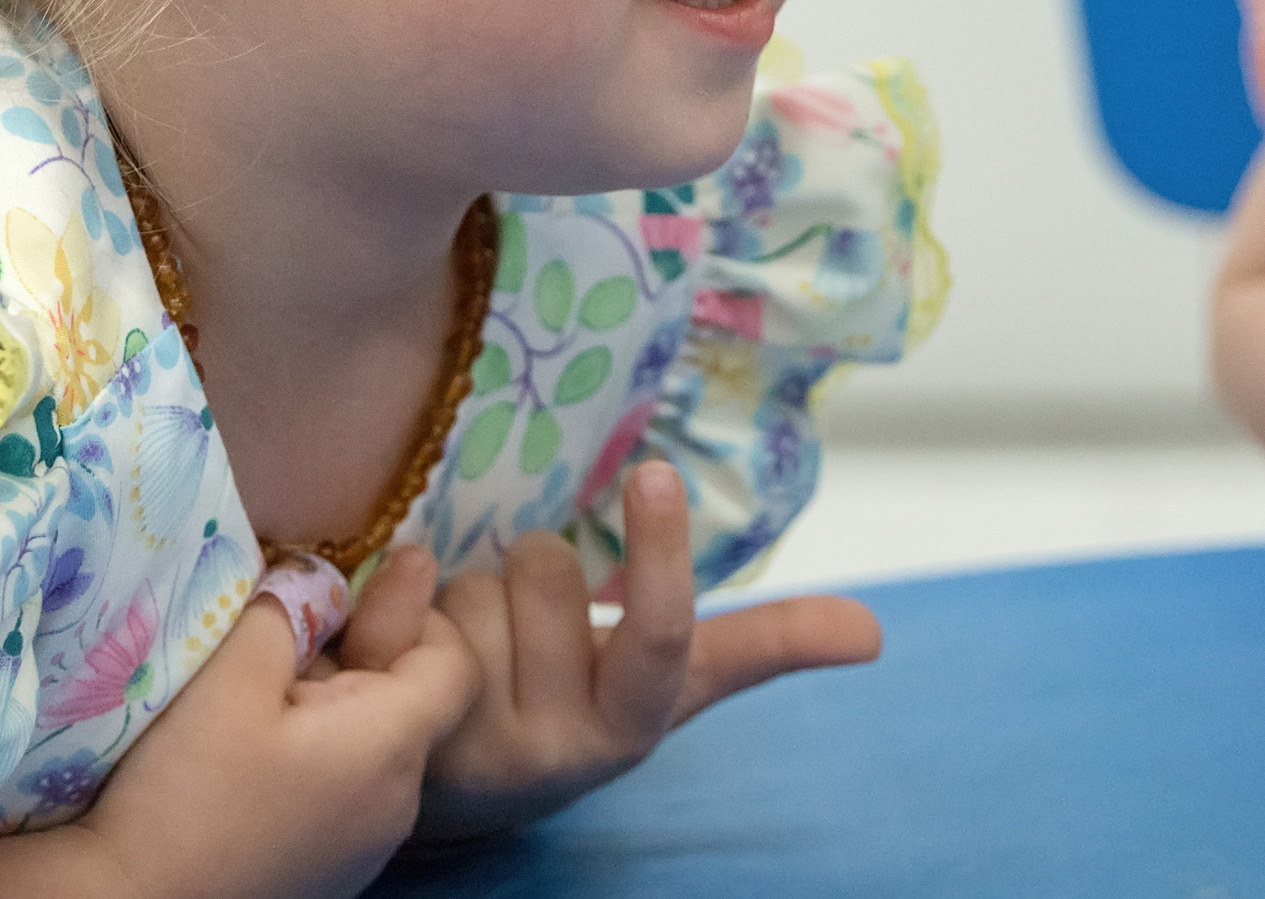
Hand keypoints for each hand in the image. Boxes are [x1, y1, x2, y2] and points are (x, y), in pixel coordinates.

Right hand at [80, 546, 479, 898]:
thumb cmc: (184, 796)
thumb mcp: (229, 678)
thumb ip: (287, 610)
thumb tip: (321, 574)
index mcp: (392, 746)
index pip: (456, 660)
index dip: (417, 613)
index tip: (353, 593)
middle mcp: (401, 802)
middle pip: (413, 701)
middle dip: (360, 653)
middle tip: (288, 634)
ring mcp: (368, 846)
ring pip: (376, 744)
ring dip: (333, 705)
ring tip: (258, 694)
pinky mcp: (332, 870)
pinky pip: (347, 789)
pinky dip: (317, 754)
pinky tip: (253, 752)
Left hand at [390, 460, 880, 842]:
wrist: (449, 793)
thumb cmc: (572, 706)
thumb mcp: (666, 684)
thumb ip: (763, 645)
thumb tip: (876, 632)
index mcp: (628, 722)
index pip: (658, 641)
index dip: (659, 557)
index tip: (655, 472)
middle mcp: (552, 746)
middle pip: (545, 569)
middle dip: (529, 570)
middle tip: (517, 620)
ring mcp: (465, 743)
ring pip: (472, 583)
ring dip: (463, 588)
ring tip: (462, 640)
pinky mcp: (388, 728)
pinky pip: (398, 608)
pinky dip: (397, 591)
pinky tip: (398, 622)